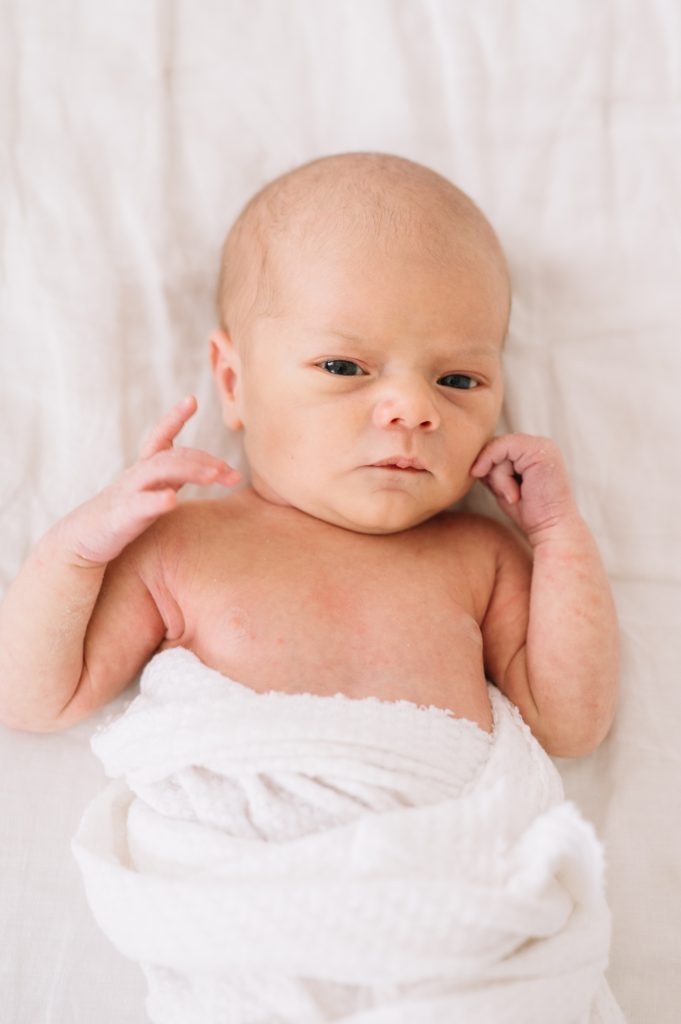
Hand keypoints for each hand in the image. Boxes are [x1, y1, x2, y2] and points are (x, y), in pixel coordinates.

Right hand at [61, 395, 239, 565]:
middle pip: (172, 456)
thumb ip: (174, 477)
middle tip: (233, 473)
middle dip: (205, 461)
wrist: (82, 540)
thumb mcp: (150, 491)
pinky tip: (172, 501)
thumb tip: (210, 468)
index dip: (174, 417)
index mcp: (144, 469)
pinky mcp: (120, 516)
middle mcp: (136, 475)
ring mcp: (127, 492)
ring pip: (159, 472)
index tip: (191, 400)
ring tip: (214, 476)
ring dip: (189, 471)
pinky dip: (156, 501)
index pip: (160, 437)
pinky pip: (139, 505)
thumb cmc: (124, 514)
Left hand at [470, 433, 578, 542]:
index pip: (496, 447)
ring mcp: (541, 444)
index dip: (487, 468)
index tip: (498, 492)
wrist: (550, 529)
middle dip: (494, 474)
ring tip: (517, 496)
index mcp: (532, 451)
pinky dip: (501, 475)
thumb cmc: (529, 512)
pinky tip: (515, 494)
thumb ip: (493, 468)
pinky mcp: (539, 449)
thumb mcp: (504, 485)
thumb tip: (473, 460)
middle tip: (512, 496)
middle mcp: (538, 444)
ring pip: (497, 449)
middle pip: (494, 446)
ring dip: (499, 479)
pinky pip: (502, 447)